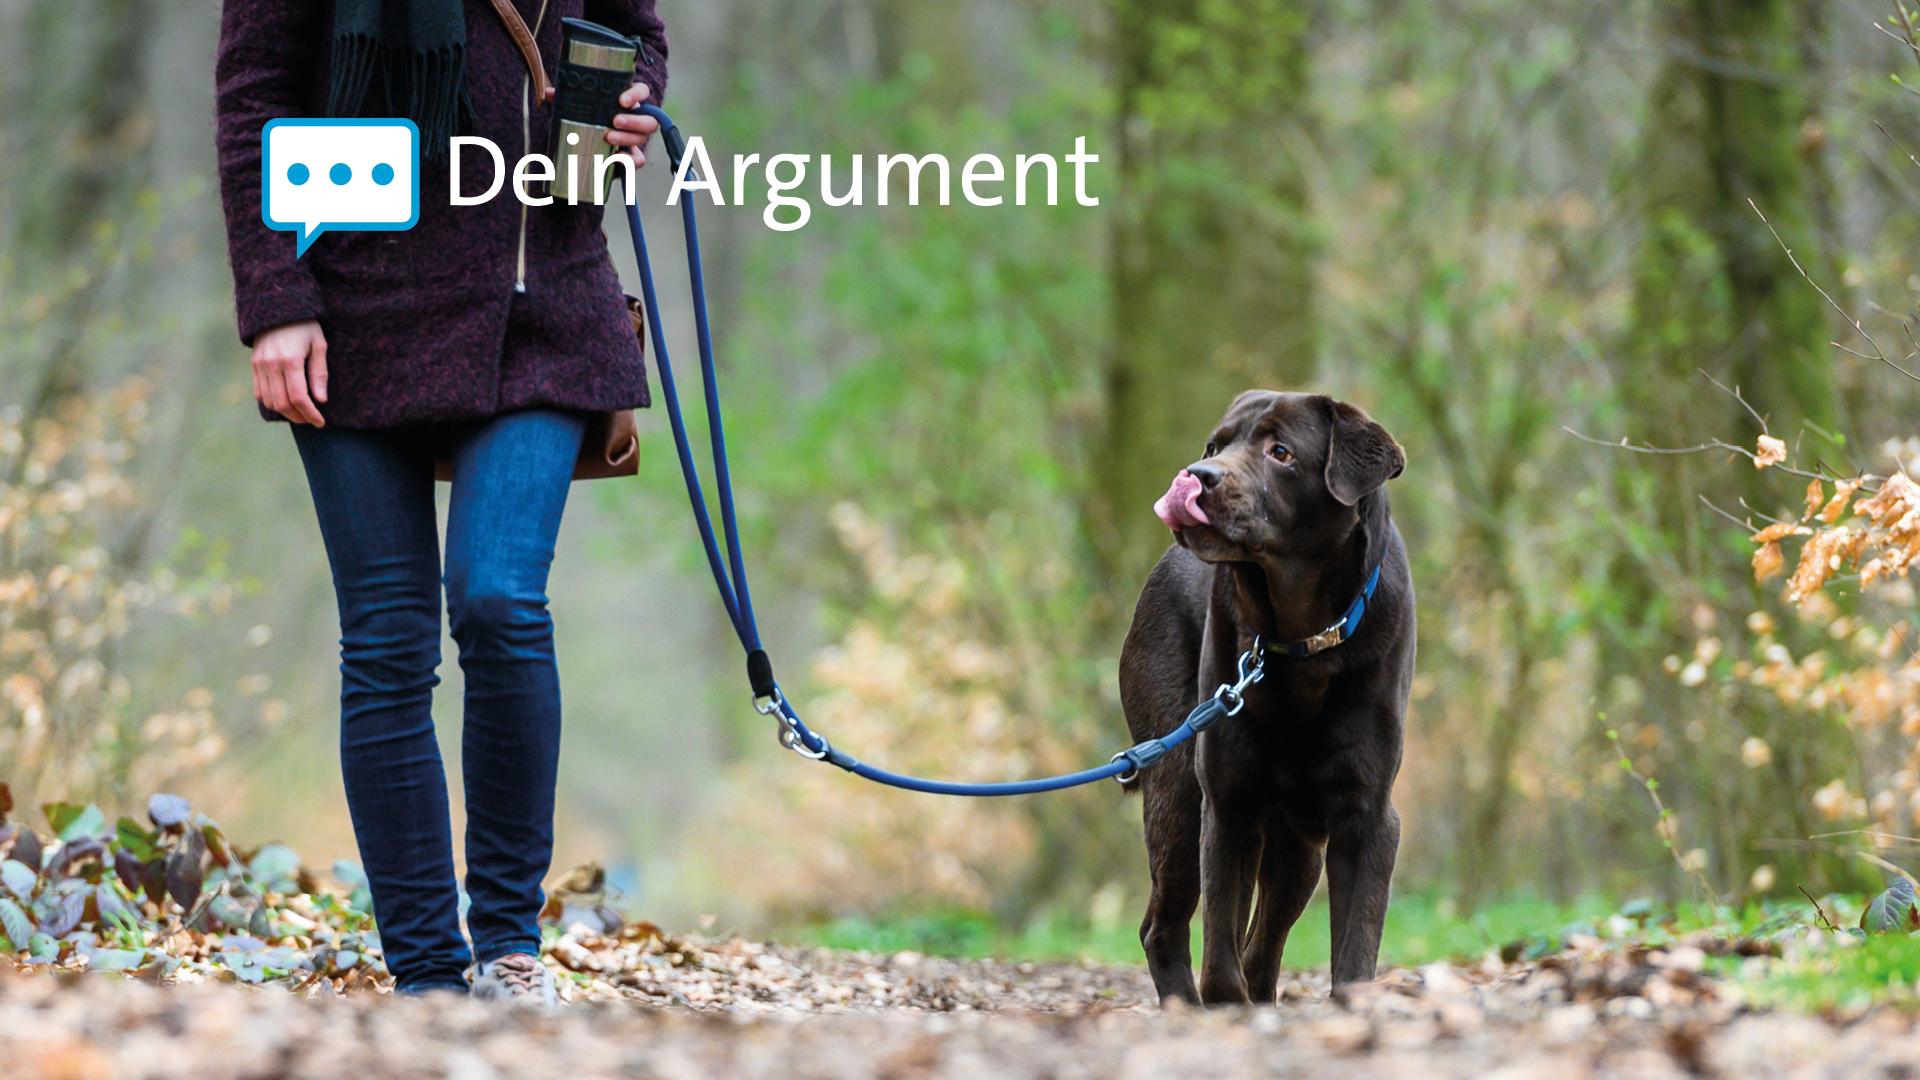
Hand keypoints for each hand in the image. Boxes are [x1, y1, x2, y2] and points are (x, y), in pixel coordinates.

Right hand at [251, 319, 327, 425]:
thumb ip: (319, 373)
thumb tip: (321, 400)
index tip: (320, 422)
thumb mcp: (319, 345)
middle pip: (282, 403)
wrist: (277, 307)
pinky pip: (259, 392)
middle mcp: (271, 364)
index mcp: (290, 360)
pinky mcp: (253, 365)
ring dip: (285, 412)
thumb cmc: (305, 325)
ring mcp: (259, 365)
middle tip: (312, 420)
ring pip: (269, 401)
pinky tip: (285, 403)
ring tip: (301, 413)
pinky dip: (271, 402)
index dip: (310, 413)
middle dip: (298, 417)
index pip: (298, 397)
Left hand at [541, 83, 659, 165]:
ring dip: (627, 138)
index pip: (642, 92)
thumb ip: (567, 98)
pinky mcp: (632, 156)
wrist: (590, 143)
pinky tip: (616, 158)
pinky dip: (629, 160)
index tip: (622, 100)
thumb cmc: (589, 118)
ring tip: (608, 137)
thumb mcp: (578, 106)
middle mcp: (636, 119)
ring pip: (642, 138)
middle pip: (649, 120)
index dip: (636, 94)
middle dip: (633, 121)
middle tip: (614, 121)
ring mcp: (636, 139)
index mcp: (627, 102)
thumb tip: (549, 93)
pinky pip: (638, 160)